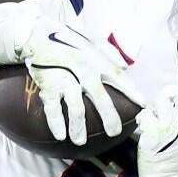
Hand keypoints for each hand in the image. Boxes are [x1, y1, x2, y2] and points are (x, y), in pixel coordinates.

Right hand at [20, 13, 137, 144]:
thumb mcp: (90, 37)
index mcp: (95, 60)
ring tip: (80, 142)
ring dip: (79, 127)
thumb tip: (125, 65)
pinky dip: (56, 123)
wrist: (35, 34)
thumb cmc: (66, 38)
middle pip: (100, 97)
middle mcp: (82, 71)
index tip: (142, 105)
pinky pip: (53, 108)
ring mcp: (64, 80)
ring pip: (76, 108)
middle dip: (109, 117)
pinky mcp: (48, 86)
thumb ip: (109, 50)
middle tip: (114, 131)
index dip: (131, 91)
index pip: (117, 77)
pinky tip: (60, 135)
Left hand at [135, 60, 177, 176]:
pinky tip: (144, 126)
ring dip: (154, 105)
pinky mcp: (153, 139)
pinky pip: (146, 115)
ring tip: (153, 116)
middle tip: (164, 100)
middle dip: (169, 91)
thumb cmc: (174, 151)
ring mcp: (169, 132)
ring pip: (162, 101)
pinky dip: (142, 117)